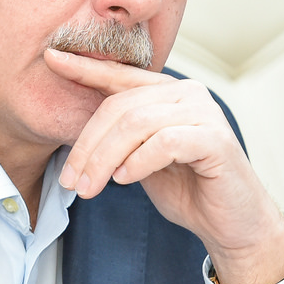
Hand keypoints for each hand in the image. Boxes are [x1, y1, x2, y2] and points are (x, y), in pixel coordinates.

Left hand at [45, 49, 283, 283]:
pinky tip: (124, 180)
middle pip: (121, 107)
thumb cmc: (189, 190)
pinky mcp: (216, 140)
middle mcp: (188, 93)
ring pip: (137, 124)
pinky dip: (137, 162)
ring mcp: (205, 113)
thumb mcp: (142, 159)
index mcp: (169, 93)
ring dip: (105, 159)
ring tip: (89, 188)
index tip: (50, 58)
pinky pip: (164, 142)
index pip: (120, 76)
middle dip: (88, 145)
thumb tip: (76, 131)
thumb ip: (120, 138)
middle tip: (69, 180)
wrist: (233, 225)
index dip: (84, 67)